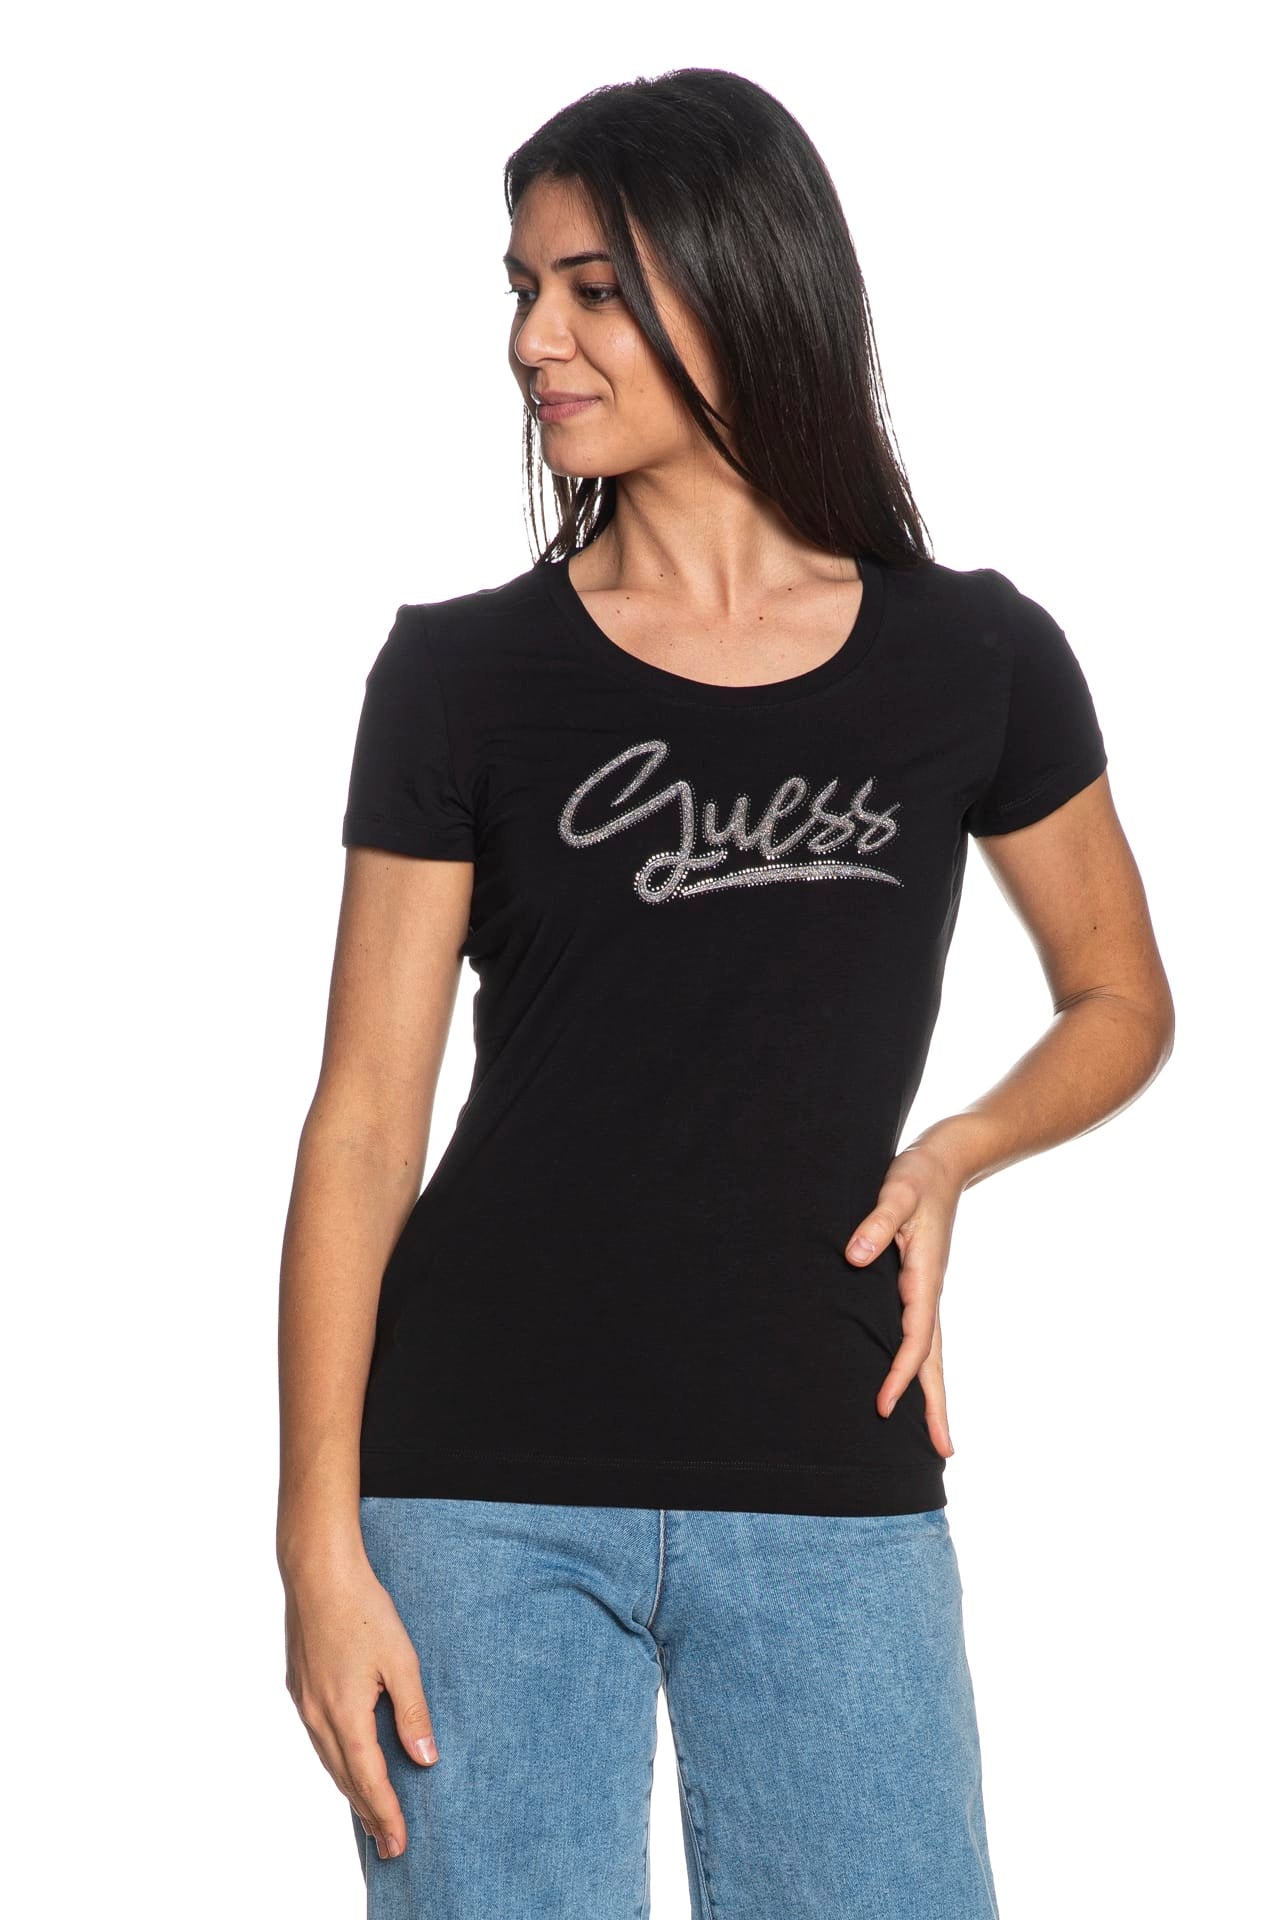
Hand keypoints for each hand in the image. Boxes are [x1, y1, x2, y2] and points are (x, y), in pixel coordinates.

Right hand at [283, 1549, 438, 1860]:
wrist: (317, 1573)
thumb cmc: (363, 1609)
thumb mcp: (401, 1659)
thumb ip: (413, 1712)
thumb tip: (425, 1758)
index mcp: (345, 1713)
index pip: (369, 1780)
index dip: (386, 1814)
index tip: (399, 1844)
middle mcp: (318, 1716)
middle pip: (345, 1780)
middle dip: (369, 1814)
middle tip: (389, 1845)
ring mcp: (304, 1703)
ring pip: (329, 1762)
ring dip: (351, 1791)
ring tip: (371, 1815)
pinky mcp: (299, 1687)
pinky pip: (319, 1740)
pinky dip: (336, 1762)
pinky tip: (347, 1764)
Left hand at [844, 1139, 964, 1458]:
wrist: (944, 1160)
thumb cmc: (917, 1175)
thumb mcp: (896, 1191)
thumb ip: (876, 1221)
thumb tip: (856, 1255)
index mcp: (923, 1278)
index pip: (915, 1341)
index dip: (899, 1376)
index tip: (885, 1407)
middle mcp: (928, 1292)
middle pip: (933, 1360)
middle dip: (936, 1405)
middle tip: (944, 1452)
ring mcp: (926, 1291)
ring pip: (930, 1352)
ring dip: (931, 1391)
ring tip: (936, 1436)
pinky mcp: (918, 1284)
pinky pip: (920, 1335)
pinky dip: (919, 1364)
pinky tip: (910, 1380)